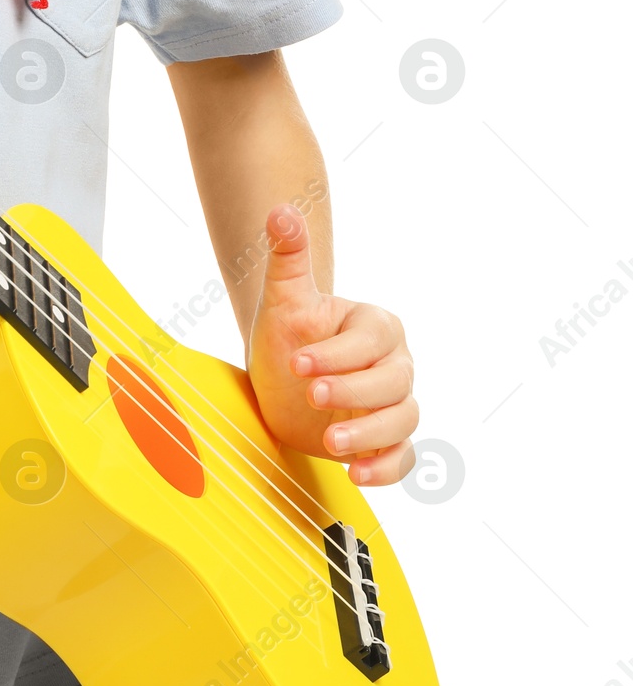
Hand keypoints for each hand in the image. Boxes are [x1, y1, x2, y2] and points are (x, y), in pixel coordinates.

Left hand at [247, 205, 416, 486]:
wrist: (282, 381)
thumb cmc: (285, 337)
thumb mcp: (283, 299)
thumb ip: (288, 257)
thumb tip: (280, 210)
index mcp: (376, 327)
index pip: (371, 340)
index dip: (338, 352)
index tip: (297, 362)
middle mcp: (394, 364)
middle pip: (395, 381)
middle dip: (355, 390)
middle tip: (312, 396)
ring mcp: (393, 404)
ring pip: (404, 419)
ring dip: (372, 433)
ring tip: (331, 441)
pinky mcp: (385, 440)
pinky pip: (403, 457)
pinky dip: (387, 469)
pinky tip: (358, 475)